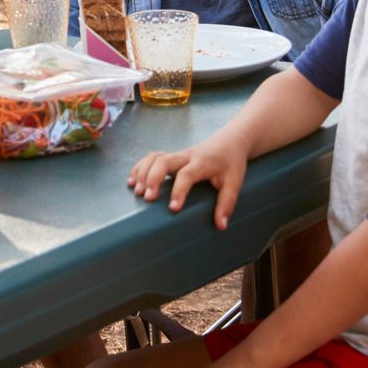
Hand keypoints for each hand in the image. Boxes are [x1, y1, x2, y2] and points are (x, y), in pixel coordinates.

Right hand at [128, 136, 249, 227]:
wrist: (230, 141)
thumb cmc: (231, 163)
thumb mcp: (235, 182)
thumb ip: (227, 203)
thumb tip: (220, 225)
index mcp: (203, 162)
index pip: (187, 174)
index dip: (179, 191)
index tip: (173, 208)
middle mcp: (187, 156)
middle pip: (164, 161)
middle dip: (152, 178)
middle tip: (147, 198)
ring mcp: (178, 155)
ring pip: (155, 157)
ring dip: (143, 172)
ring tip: (136, 191)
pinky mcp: (173, 156)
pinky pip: (152, 157)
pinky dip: (140, 167)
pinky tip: (132, 180)